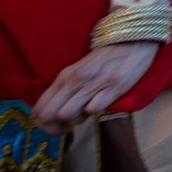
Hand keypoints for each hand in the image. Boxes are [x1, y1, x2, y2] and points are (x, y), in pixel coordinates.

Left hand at [31, 41, 159, 134]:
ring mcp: (94, 84)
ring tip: (83, 116)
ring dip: (74, 122)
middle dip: (54, 128)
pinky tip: (99, 106)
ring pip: (67, 114)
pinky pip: (93, 109)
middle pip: (50, 114)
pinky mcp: (113, 88)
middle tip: (66, 128)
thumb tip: (55, 113)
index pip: (40, 107)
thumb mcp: (79, 71)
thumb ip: (66, 89)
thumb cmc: (104, 60)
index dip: (42, 123)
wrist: (131, 42)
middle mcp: (75, 80)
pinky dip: (94, 113)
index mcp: (65, 76)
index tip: (53, 125)